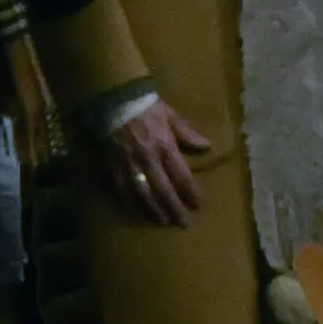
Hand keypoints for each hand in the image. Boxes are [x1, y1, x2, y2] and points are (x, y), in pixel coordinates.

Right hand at [104, 98, 215, 227]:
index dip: (191, 193)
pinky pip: (124, 189)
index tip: (198, 205)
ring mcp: (131, 165)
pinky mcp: (115, 166)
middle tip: (184, 223)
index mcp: (166, 146)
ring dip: (155, 210)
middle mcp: (149, 159)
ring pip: (144, 194)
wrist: (117, 101)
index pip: (182, 176)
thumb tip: (207, 146)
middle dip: (175, 208)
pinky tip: (138, 211)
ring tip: (163, 221)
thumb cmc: (148, 107)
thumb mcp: (172, 116)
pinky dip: (132, 202)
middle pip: (164, 190)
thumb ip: (188, 133)